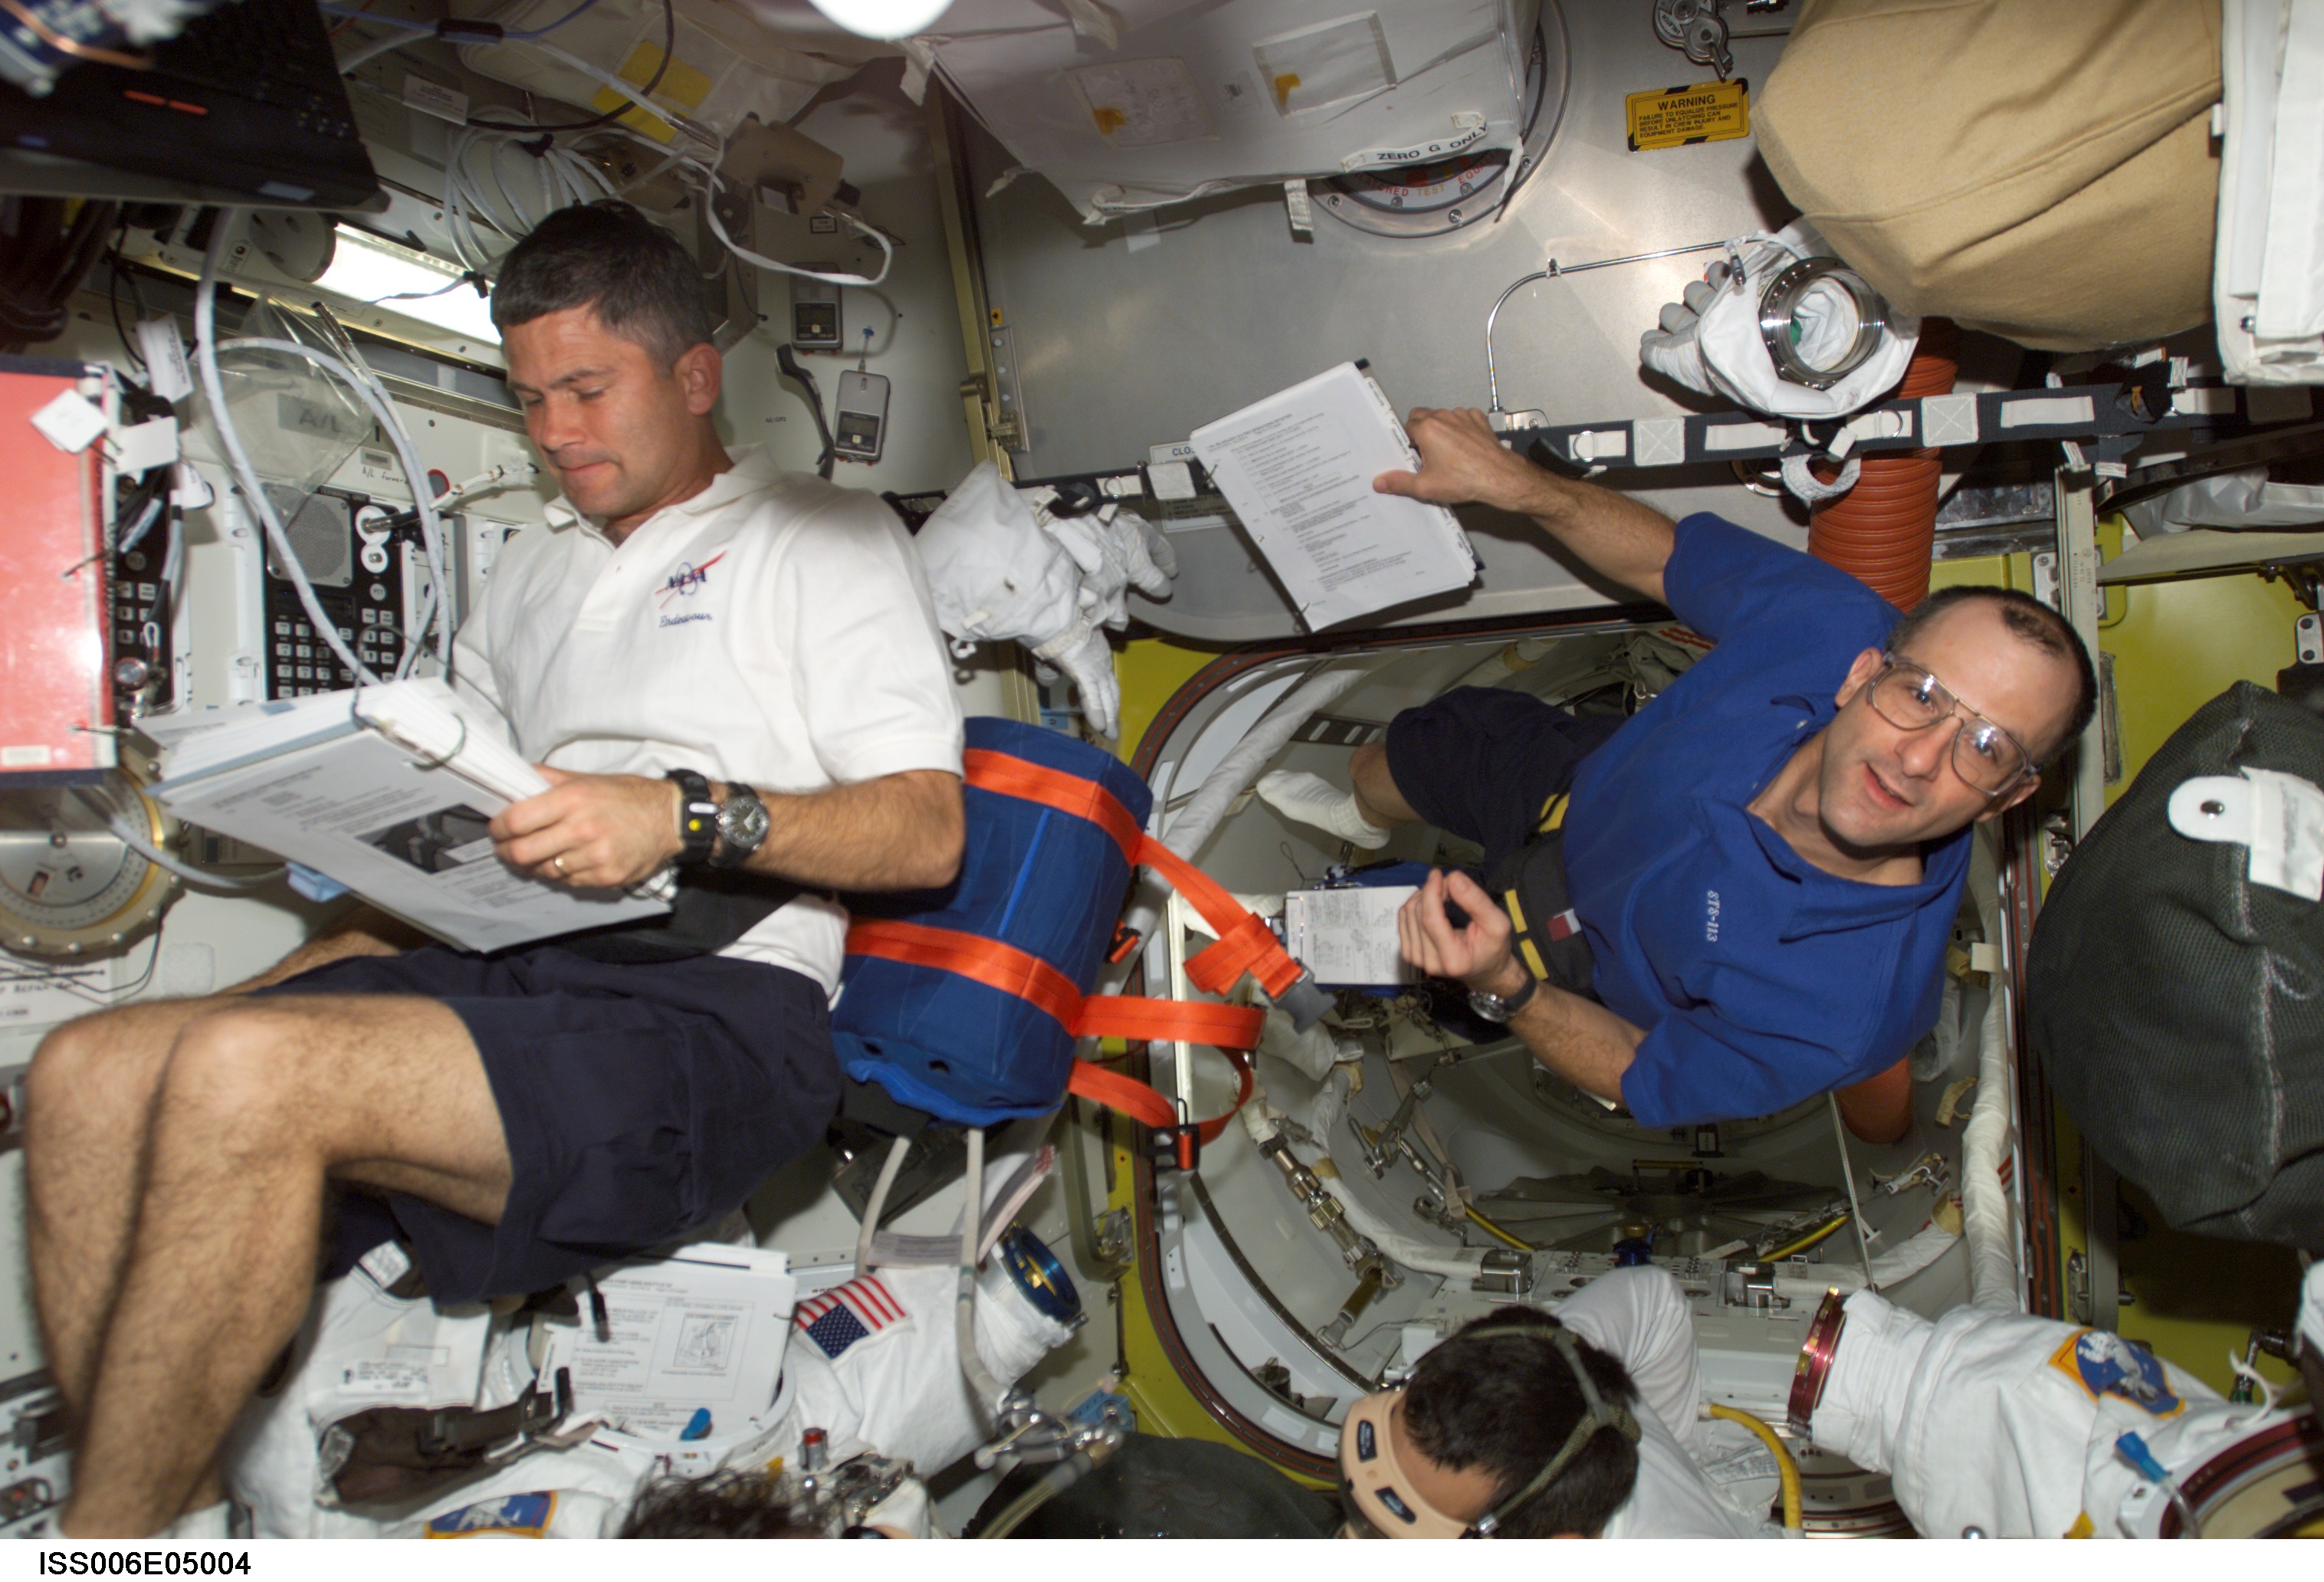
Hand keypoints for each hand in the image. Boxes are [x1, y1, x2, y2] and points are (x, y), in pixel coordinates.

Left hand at [490, 767, 681, 889]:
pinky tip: (566, 862)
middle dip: (507, 852)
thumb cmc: (628, 796)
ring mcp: (594, 857)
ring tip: (539, 855)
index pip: (516, 820)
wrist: (670, 819)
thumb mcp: (588, 778)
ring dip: (535, 865)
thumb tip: (514, 777)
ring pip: (544, 871)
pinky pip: (568, 882)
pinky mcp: (606, 877)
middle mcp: (582, 829)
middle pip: (523, 852)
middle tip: (507, 848)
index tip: (498, 829)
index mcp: (573, 799)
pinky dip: (561, 874)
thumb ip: (549, 778)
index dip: (499, 828)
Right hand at [1373, 407, 1552, 516]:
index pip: (1406, 426)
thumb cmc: (1467, 479)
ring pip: (1442, 417)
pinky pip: (1461, 419)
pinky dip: (1458, 429)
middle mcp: (1444, 417)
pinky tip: (1461, 447)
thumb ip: (1400, 482)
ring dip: (1440, 430)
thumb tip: (1382, 481)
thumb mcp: (1426, 486)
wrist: (1500, 477)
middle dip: (1420, 432)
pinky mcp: (1477, 420)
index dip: (1407, 441)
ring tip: (1445, 454)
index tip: (1410, 452)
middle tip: (1425, 455)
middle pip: (1422, 417)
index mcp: (1427, 429)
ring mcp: (1462, 416)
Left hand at [1397, 869, 1522, 993]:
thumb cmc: (1493, 947)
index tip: (1438, 874)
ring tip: (1442, 895)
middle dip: (1431, 891)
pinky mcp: (1410, 954)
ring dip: (1423, 896)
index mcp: (1454, 959)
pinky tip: (1430, 904)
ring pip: (1407, 914)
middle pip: (1417, 914)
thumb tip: (1453, 878)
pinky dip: (1415, 905)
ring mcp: (1417, 960)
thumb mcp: (1497, 923)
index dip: (1431, 892)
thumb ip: (1476, 901)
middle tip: (1448, 885)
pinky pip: (1403, 919)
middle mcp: (1431, 963)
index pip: (1431, 919)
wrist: (1484, 969)